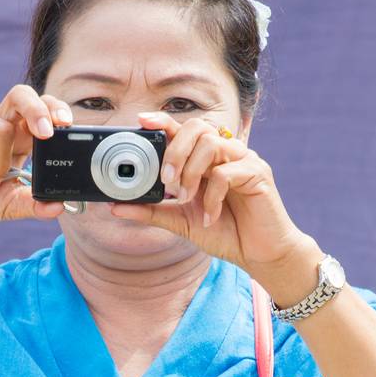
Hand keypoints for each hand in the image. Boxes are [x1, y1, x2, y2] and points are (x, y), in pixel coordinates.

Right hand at [0, 85, 70, 229]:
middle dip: (37, 110)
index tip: (66, 125)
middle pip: (21, 94)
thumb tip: (60, 206)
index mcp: (16, 136)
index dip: (54, 110)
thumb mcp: (9, 205)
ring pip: (0, 131)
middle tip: (46, 133)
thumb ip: (32, 204)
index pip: (40, 109)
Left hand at [108, 109, 311, 272]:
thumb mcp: (181, 222)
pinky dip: (212, 196)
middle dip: (176, 150)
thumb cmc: (225, 233)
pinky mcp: (259, 174)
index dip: (164, 120)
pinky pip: (226, 173)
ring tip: (186, 198)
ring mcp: (244, 160)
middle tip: (166, 181)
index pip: (185, 130)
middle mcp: (226, 153)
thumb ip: (152, 211)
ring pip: (212, 145)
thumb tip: (115, 207)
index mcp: (207, 159)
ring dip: (192, 172)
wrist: (260, 255)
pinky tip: (209, 216)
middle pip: (198, 127)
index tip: (142, 121)